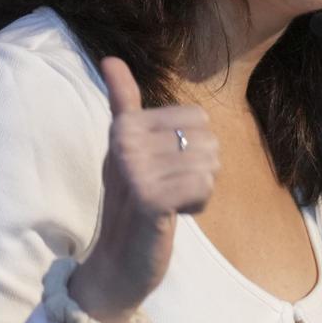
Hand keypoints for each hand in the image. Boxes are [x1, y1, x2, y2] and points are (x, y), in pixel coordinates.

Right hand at [67, 56, 220, 322]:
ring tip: (171, 203)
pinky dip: (199, 204)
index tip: (163, 168)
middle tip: (169, 189)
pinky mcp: (151, 198)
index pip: (197, 117)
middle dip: (200, 168)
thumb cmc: (131, 203)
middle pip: (209, 138)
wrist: (118, 263)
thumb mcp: (126, 149)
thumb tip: (111, 58)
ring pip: (210, 163)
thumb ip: (123, 104)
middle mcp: (126, 141)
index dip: (193, 147)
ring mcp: (136, 169)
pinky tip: (175, 215)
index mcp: (125, 126)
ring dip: (200, 189)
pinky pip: (202, 184)